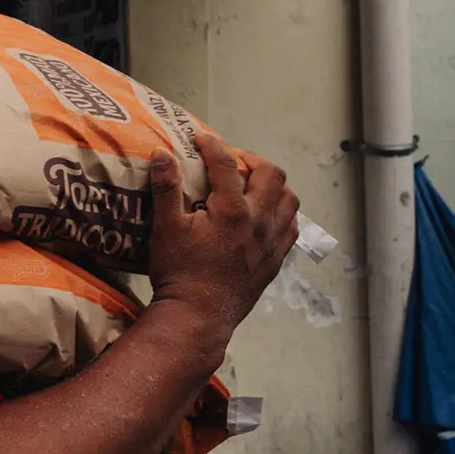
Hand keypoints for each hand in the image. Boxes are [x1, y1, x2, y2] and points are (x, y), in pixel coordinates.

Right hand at [146, 134, 300, 345]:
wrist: (198, 315)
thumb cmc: (178, 271)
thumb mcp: (165, 228)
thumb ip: (166, 188)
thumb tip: (162, 154)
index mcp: (232, 210)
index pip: (227, 164)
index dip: (212, 146)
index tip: (200, 138)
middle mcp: (260, 221)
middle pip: (272, 174)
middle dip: (252, 160)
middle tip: (232, 161)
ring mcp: (272, 242)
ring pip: (290, 199)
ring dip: (274, 185)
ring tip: (253, 185)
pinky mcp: (276, 260)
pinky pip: (292, 227)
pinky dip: (282, 212)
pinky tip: (265, 215)